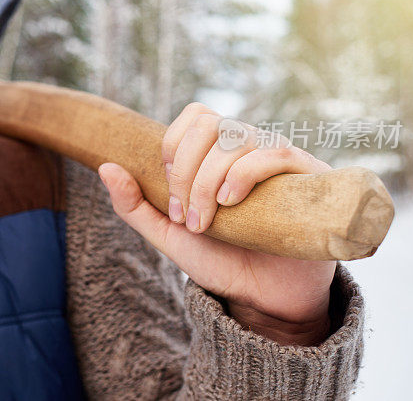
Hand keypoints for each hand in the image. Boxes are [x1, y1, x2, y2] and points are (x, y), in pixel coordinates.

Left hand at [98, 103, 336, 345]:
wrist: (265, 296)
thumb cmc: (220, 259)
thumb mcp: (168, 234)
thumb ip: (134, 205)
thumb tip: (105, 166)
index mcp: (218, 153)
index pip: (193, 116)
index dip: (172, 148)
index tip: (169, 193)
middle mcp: (249, 148)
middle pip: (209, 123)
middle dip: (186, 170)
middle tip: (186, 215)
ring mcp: (277, 159)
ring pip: (236, 137)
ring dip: (208, 180)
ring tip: (207, 221)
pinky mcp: (307, 177)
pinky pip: (275, 152)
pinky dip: (243, 173)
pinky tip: (230, 203)